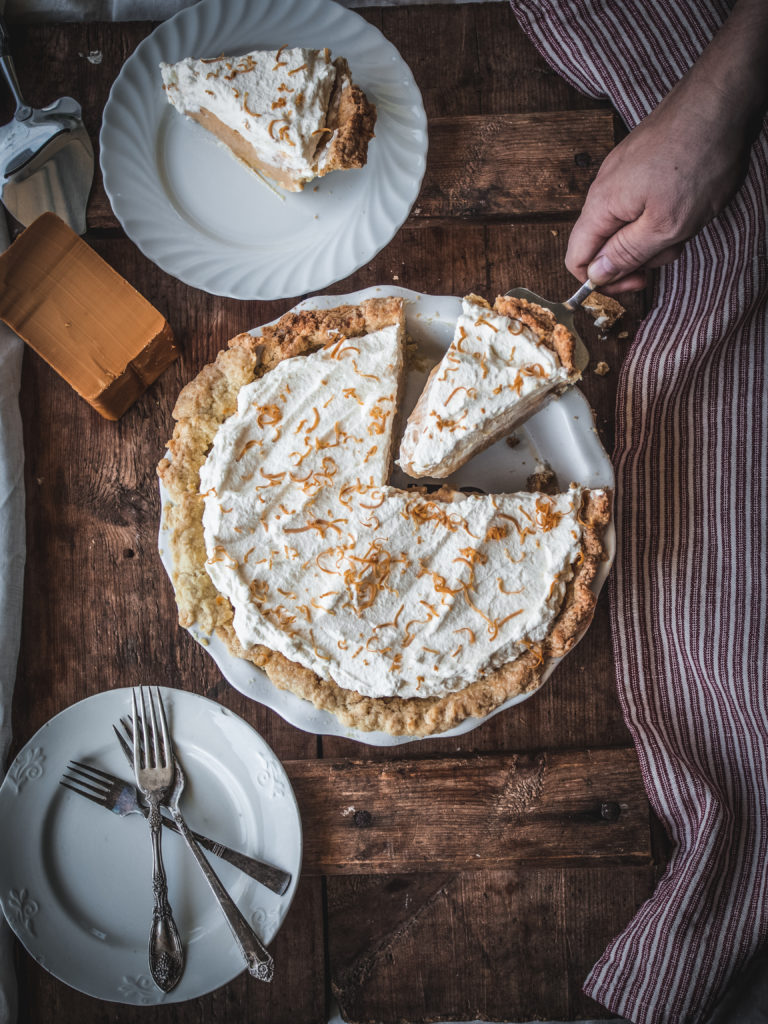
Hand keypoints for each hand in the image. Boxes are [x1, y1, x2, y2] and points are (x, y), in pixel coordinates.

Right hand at [565, 0, 767, 293]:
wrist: (724, 97)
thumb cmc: (699, 158)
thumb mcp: (666, 224)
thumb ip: (626, 255)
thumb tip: (594, 276)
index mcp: (602, 205)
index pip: (576, 258)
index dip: (601, 281)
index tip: (636, 282)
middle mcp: (605, 187)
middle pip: (604, 243)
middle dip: (639, 255)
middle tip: (673, 246)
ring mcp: (624, 172)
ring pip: (628, 223)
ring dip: (657, 233)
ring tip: (688, 219)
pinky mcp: (643, 161)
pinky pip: (642, 202)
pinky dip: (664, 211)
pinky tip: (689, 200)